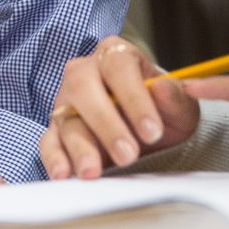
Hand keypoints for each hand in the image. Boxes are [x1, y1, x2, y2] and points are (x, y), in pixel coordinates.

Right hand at [39, 35, 198, 178]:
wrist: (150, 132)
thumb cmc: (162, 111)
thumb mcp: (179, 105)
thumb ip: (174, 97)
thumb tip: (162, 88)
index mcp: (116, 55)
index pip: (119, 67)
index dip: (134, 98)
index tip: (152, 130)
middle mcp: (85, 72)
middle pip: (83, 87)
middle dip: (105, 124)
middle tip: (127, 154)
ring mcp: (67, 101)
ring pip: (66, 117)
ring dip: (79, 146)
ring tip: (93, 171)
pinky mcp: (57, 129)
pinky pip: (49, 140)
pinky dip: (54, 157)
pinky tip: (64, 173)